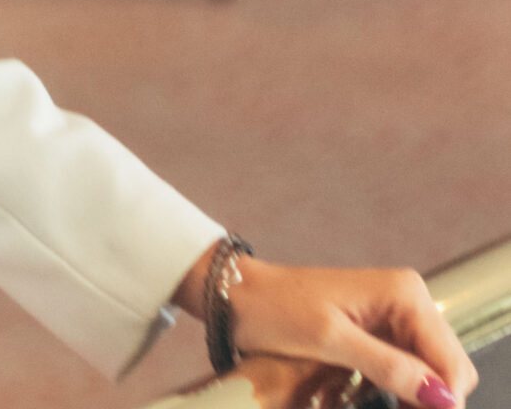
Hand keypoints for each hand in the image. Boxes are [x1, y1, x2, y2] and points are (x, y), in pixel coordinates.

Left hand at [174, 251, 476, 408]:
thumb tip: (440, 395)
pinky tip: (379, 401)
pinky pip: (410, 369)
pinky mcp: (380, 331)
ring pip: (432, 373)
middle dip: (433, 399)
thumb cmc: (276, 310)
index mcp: (403, 294)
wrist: (240, 296)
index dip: (443, 400)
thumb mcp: (331, 340)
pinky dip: (402, 392)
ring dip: (417, 398)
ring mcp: (395, 315)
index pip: (450, 362)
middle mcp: (408, 299)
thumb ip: (388, 366)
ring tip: (382, 405)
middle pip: (448, 368)